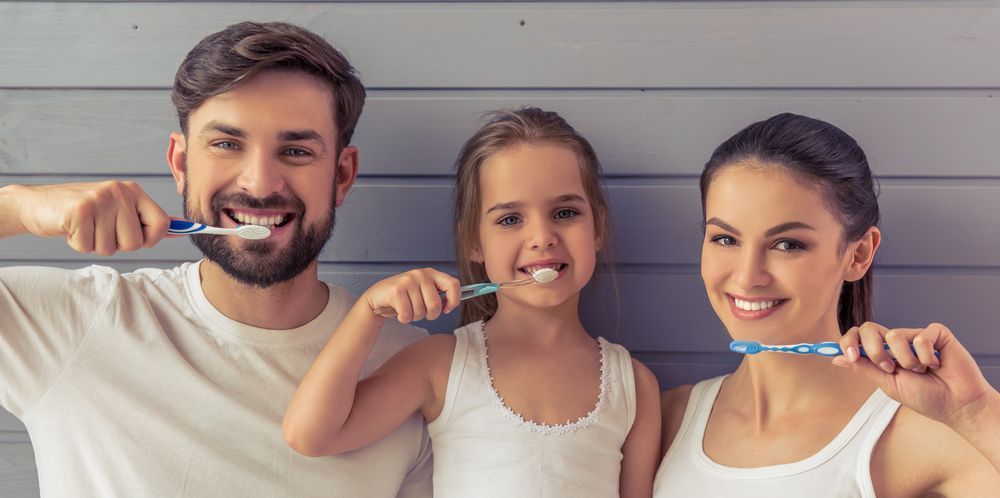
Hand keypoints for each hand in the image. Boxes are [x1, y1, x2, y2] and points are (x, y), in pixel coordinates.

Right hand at [11, 181, 169, 254]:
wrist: (37, 204)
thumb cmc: (83, 213)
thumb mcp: (117, 210)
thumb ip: (145, 219)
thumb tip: (180, 228)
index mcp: (133, 191)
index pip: (161, 224)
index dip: (149, 239)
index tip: (134, 237)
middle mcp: (119, 191)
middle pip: (135, 243)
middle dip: (116, 244)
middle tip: (99, 229)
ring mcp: (100, 199)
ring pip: (110, 248)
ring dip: (94, 244)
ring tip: (84, 227)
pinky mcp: (80, 211)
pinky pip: (88, 247)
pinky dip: (77, 244)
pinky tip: (71, 228)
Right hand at [363, 268, 461, 323]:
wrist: (378, 296)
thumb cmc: (405, 297)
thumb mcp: (424, 291)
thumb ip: (438, 295)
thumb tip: (450, 305)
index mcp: (432, 274)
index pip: (453, 284)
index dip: (454, 301)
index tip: (447, 309)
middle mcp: (421, 274)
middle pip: (436, 305)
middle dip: (429, 315)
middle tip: (420, 312)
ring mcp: (408, 281)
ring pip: (421, 312)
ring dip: (414, 317)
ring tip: (407, 308)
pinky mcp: (397, 291)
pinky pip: (407, 315)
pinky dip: (403, 319)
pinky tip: (399, 312)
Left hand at [834, 321, 995, 425]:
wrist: (955, 405)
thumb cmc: (925, 397)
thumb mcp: (888, 384)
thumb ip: (864, 368)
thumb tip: (836, 358)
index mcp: (882, 354)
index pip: (858, 337)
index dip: (848, 341)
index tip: (848, 355)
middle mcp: (897, 342)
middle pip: (870, 328)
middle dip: (874, 351)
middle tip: (889, 369)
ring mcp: (916, 336)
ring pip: (894, 334)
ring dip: (906, 360)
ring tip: (921, 370)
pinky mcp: (936, 333)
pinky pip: (920, 336)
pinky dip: (926, 355)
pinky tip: (936, 364)